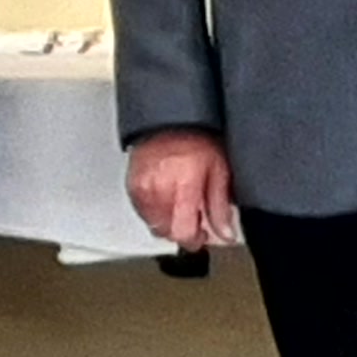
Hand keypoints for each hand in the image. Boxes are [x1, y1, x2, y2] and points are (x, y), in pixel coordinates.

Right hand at [127, 129, 237, 252]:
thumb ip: (219, 206)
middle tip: (195, 216)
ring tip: (180, 203)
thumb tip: (225, 233)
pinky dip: (155, 210)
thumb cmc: (196, 138)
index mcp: (182, 189)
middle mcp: (158, 192)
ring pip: (153, 224)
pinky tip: (166, 196)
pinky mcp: (131, 185)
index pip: (182, 234)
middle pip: (166, 232)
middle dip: (181, 229)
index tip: (202, 236)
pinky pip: (142, 210)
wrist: (170, 117)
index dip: (195, 240)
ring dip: (168, 221)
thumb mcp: (219, 171)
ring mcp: (141, 189)